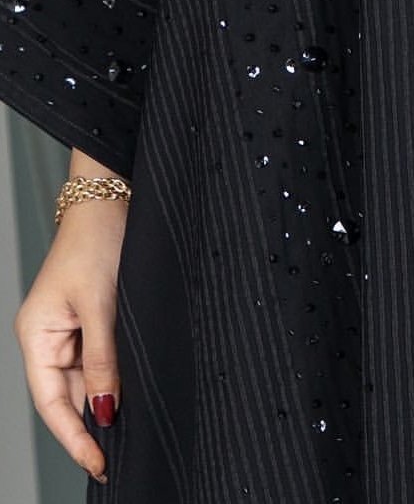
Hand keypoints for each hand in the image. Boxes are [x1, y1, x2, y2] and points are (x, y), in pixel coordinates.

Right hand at [13, 154, 127, 485]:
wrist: (113, 195)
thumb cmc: (99, 239)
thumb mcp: (103, 303)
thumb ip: (103, 358)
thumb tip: (104, 409)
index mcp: (37, 335)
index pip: (52, 402)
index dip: (74, 437)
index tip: (98, 463)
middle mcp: (48, 336)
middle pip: (68, 396)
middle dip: (92, 425)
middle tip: (121, 455)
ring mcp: (69, 327)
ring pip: (86, 379)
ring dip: (106, 401)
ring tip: (131, 431)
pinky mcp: (91, 316)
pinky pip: (99, 359)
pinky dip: (114, 377)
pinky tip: (130, 392)